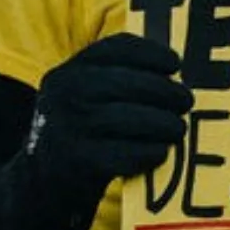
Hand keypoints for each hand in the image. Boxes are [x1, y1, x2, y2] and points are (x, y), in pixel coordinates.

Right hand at [25, 34, 191, 204]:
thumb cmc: (82, 128)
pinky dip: (151, 152)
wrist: (43, 180)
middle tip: (186, 101)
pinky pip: (129, 153)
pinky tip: (160, 151)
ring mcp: (68, 129)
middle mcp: (64, 95)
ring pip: (132, 118)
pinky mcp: (80, 162)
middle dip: (166, 91)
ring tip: (178, 129)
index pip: (114, 49)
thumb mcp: (85, 95)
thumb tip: (177, 73)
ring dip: (165, 124)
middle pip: (129, 83)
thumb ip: (120, 76)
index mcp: (68, 72)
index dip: (151, 53)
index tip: (175, 63)